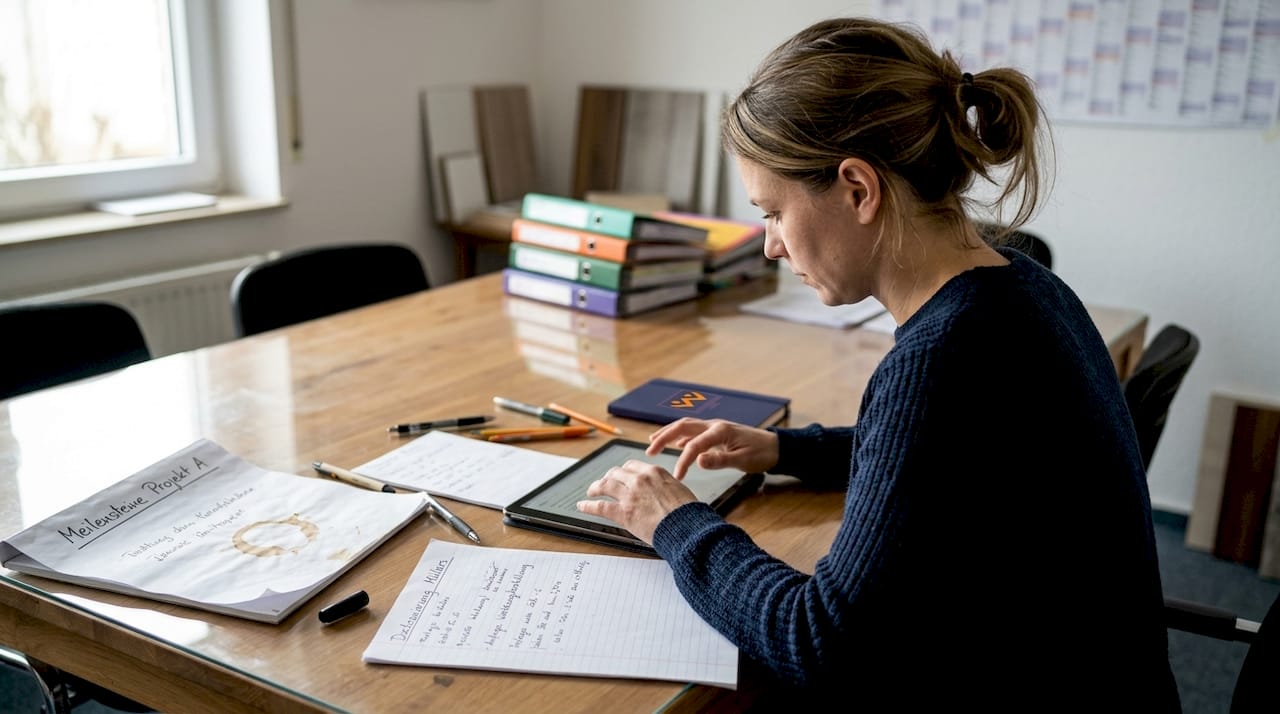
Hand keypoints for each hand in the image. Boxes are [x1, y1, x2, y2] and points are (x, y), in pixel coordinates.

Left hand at [577, 459, 696, 543]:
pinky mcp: (623, 512)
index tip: (620, 474)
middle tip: (603, 483)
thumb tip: (662, 492)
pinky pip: (600, 506)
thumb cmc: (687, 513)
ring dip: (595, 488)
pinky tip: (582, 506)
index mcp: (654, 472)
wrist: (686, 527)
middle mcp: (639, 480)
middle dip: (608, 477)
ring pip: (605, 485)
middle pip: (616, 473)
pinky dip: (588, 506)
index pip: (632, 465)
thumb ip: (665, 487)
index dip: (623, 471)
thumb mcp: (679, 490)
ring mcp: (629, 495)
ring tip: (591, 491)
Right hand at [646, 418, 778, 479]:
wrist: (776, 447)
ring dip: (668, 433)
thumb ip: (720, 460)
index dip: (683, 461)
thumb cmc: (761, 454)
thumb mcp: (743, 460)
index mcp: (720, 431)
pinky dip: (680, 436)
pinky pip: (693, 432)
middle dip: (663, 437)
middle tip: (649, 451)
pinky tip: (674, 444)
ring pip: (685, 427)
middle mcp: (714, 425)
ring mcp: (714, 427)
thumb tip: (698, 461)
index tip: (677, 477)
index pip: (694, 445)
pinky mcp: (716, 433)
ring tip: (652, 442)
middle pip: (682, 427)